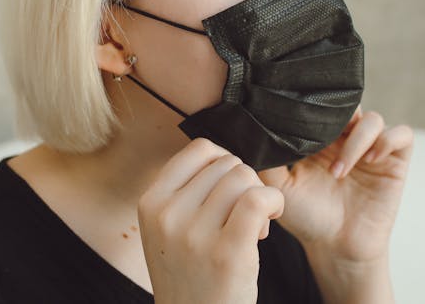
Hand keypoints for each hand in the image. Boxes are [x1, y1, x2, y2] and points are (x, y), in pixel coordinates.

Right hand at [138, 137, 284, 303]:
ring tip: (254, 225)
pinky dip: (273, 203)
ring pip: (244, 178)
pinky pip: (258, 199)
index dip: (224, 162)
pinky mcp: (228, 253)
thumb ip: (184, 191)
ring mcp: (195, 235)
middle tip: (241, 217)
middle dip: (243, 184)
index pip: (199, 150)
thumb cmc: (190, 274)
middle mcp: (168, 215)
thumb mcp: (166, 229)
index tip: (228, 188)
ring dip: (259, 196)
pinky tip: (269, 221)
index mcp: (151, 203)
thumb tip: (225, 156)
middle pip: (227, 164)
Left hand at [257, 105, 413, 263]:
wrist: (334, 247)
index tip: (301, 119)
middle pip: (349, 105)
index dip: (315, 108)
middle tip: (323, 141)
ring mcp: (371, 149)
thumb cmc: (306, 217)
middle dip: (338, 119)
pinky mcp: (394, 162)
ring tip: (339, 171)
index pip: (322, 107)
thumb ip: (269, 157)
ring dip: (356, 141)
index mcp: (319, 139)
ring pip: (372, 119)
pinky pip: (401, 135)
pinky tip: (370, 159)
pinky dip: (387, 140)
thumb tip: (256, 130)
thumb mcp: (279, 185)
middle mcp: (345, 139)